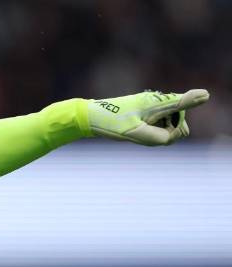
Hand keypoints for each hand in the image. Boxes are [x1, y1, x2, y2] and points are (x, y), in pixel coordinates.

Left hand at [87, 89, 209, 145]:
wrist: (95, 116)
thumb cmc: (112, 123)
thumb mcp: (133, 134)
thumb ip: (157, 137)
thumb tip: (176, 136)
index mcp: (155, 104)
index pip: (180, 102)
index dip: (193, 100)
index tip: (205, 95)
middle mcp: (159, 101)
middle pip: (181, 120)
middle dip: (171, 130)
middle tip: (146, 132)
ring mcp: (156, 105)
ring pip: (173, 122)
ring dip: (163, 130)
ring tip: (141, 129)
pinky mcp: (152, 109)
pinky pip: (164, 123)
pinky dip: (157, 128)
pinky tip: (141, 128)